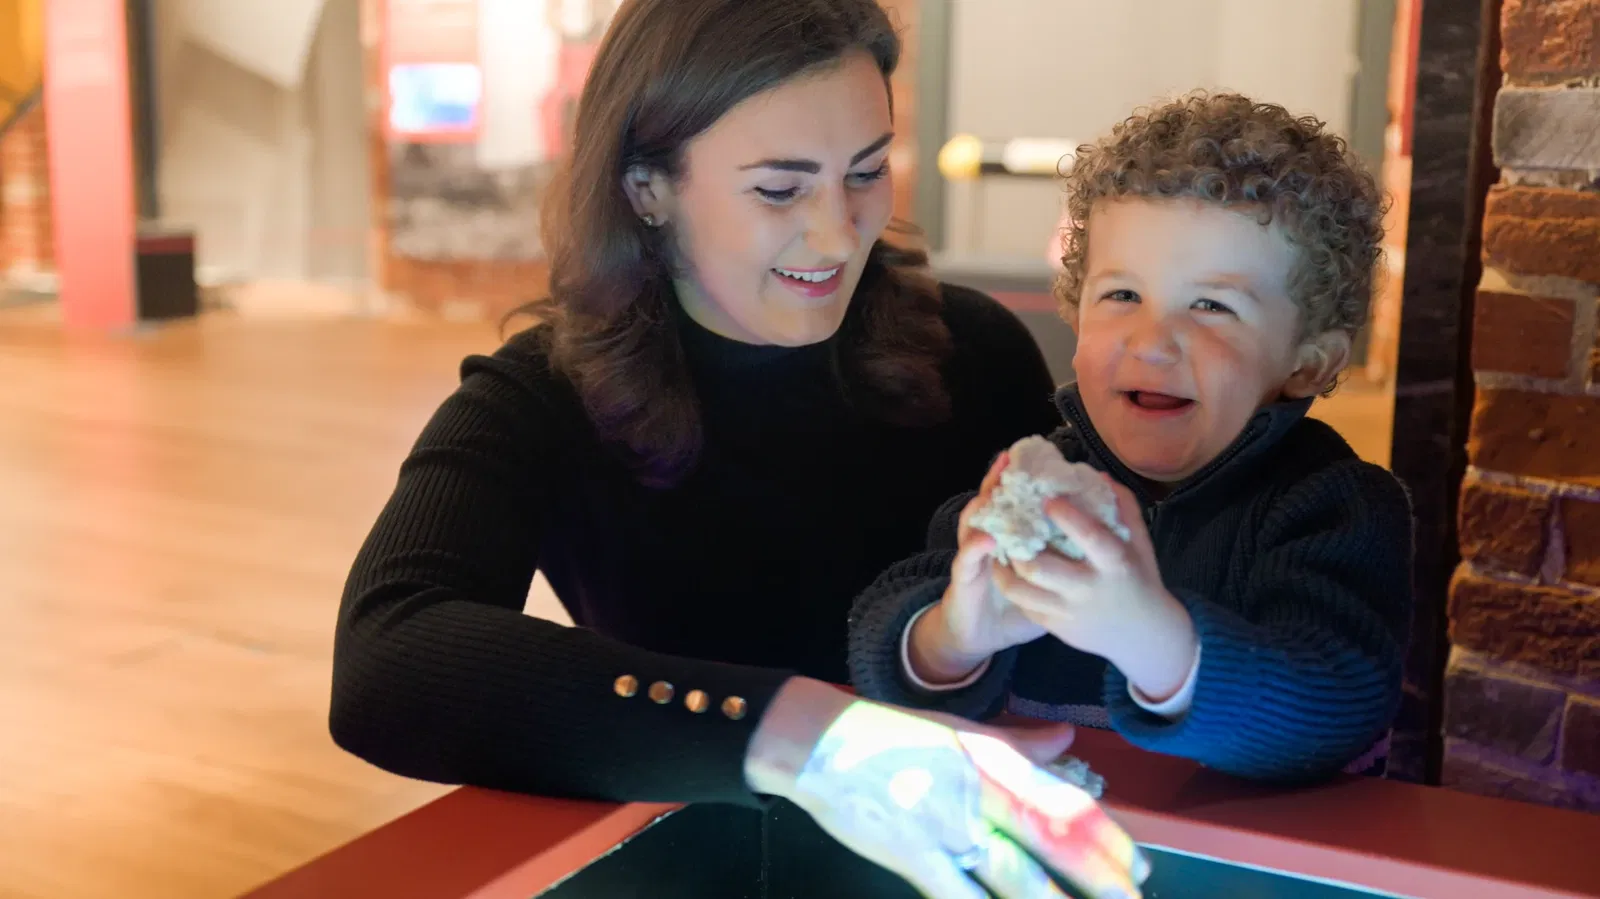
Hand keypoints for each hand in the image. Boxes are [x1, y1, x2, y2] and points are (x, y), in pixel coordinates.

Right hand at [746, 679, 1147, 898]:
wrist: (820, 743)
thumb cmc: (889, 733)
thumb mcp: (957, 727)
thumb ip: (1015, 743)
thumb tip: (1067, 743)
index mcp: (992, 759)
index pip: (1064, 803)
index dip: (1106, 838)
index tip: (1137, 865)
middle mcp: (978, 794)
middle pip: (1052, 843)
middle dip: (1099, 879)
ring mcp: (946, 829)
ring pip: (1016, 879)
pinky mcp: (914, 858)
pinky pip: (961, 898)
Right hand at [910, 454, 1048, 683]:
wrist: (980, 634)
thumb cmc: (1019, 606)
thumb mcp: (1045, 579)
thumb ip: (1065, 555)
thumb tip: (1096, 532)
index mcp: (1012, 536)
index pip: (1014, 502)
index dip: (1020, 481)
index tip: (1035, 459)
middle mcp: (988, 540)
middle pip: (989, 503)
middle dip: (996, 482)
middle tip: (1009, 460)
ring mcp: (974, 558)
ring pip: (973, 524)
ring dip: (983, 507)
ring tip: (992, 490)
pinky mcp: (963, 580)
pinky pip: (966, 561)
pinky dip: (974, 549)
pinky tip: (986, 540)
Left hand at [993, 477, 1196, 702]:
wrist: (1144, 635)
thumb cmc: (1140, 579)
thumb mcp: (1139, 543)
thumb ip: (1123, 507)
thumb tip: (1098, 475)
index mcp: (1115, 564)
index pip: (1091, 538)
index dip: (1068, 517)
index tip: (1048, 498)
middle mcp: (1089, 589)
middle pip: (1041, 568)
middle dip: (1018, 545)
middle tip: (1008, 524)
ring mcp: (1070, 611)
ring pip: (1022, 590)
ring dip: (1004, 567)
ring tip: (999, 547)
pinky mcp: (1057, 627)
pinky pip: (1025, 605)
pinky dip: (1011, 585)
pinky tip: (1007, 569)